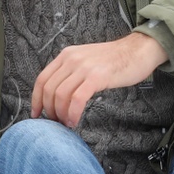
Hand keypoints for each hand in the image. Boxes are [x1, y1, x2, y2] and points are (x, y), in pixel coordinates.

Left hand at [30, 31, 169, 126]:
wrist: (138, 50)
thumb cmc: (114, 60)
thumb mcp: (86, 60)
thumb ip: (72, 73)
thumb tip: (59, 96)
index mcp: (66, 55)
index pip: (41, 79)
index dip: (36, 100)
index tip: (36, 114)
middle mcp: (71, 59)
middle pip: (49, 89)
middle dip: (49, 110)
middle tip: (56, 123)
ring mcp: (83, 67)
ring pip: (60, 95)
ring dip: (60, 114)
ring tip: (66, 123)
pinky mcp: (97, 76)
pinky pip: (77, 98)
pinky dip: (72, 112)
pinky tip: (74, 120)